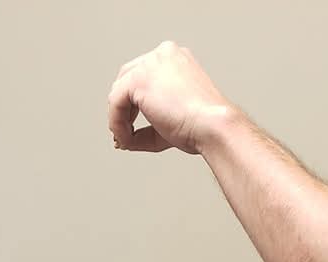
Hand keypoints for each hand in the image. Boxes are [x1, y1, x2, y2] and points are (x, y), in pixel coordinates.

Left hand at [108, 41, 231, 155]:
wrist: (212, 126)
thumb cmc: (202, 126)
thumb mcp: (171, 120)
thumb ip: (148, 123)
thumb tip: (124, 137)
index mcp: (175, 59)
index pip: (143, 76)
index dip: (133, 104)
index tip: (132, 127)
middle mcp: (163, 54)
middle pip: (126, 79)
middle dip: (123, 109)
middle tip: (125, 135)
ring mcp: (151, 62)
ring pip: (119, 91)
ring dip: (119, 119)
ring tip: (128, 140)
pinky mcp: (140, 78)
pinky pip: (115, 101)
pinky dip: (116, 122)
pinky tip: (126, 138)